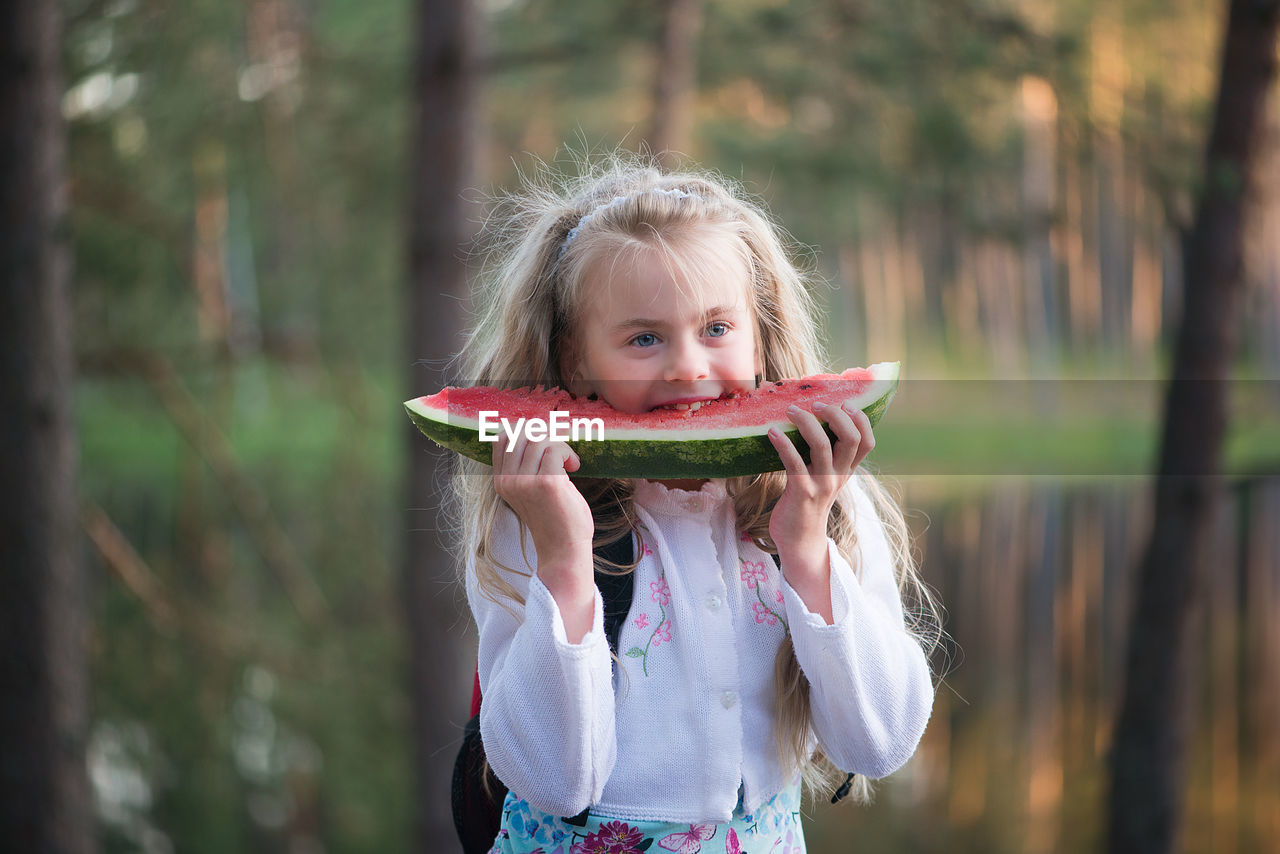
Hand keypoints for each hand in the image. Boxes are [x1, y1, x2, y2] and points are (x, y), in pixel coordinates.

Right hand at [492, 432, 596, 639]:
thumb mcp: (530, 490)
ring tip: (568, 462)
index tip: (545, 442)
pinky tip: (574, 467)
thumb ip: (525, 465)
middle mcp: (508, 481)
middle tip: (559, 451)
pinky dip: (568, 453)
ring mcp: (525, 482)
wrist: (563, 550)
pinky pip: (555, 449)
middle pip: (521, 432)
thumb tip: (536, 431)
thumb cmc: (554, 519)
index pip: (502, 437)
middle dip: (545, 435)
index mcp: (501, 481)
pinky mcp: (546, 484)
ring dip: (560, 445)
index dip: (526, 430)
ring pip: (540, 438)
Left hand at [766, 398, 874, 617]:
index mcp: (846, 471)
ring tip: (791, 410)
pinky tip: (772, 432)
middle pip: (851, 439)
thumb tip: (811, 420)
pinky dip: (784, 444)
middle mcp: (838, 477)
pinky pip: (794, 463)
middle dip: (835, 415)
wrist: (798, 540)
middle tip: (816, 404)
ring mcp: (821, 485)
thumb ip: (824, 456)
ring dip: (807, 423)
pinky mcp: (801, 493)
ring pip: (823, 446)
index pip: (868, 443)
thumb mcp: (823, 478)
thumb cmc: (806, 502)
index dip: (862, 420)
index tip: (847, 403)